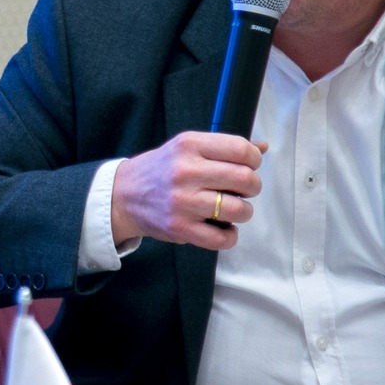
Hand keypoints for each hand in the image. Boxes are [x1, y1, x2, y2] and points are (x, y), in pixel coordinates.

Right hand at [110, 131, 265, 251]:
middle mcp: (186, 171)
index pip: (240, 149)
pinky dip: (230, 236)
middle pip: (245, 179)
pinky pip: (222, 238)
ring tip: (233, 209)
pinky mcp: (180, 228)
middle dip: (253, 186)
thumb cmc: (161, 170)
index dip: (254, 159)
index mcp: (190, 145)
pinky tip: (223, 228)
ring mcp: (183, 202)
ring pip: (239, 210)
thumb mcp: (187, 147)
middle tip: (243, 189)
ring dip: (244, 211)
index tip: (249, 165)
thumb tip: (261, 148)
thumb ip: (223, 147)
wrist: (123, 195)